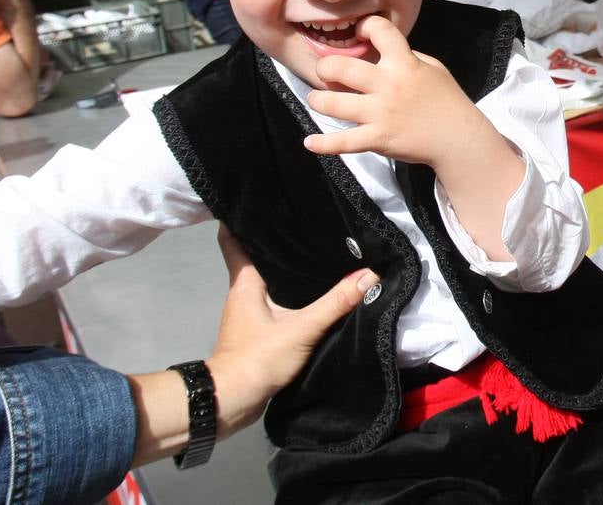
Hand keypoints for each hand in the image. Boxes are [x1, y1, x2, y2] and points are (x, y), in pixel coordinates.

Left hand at [205, 226, 375, 433]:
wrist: (233, 401)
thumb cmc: (257, 358)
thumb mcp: (302, 328)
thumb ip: (336, 302)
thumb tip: (369, 275)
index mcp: (245, 282)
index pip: (233, 240)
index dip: (241, 219)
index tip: (258, 201)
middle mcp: (242, 292)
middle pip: (253, 256)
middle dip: (272, 241)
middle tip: (299, 221)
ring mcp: (247, 312)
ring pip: (263, 279)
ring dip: (281, 267)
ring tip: (310, 250)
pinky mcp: (255, 330)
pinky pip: (271, 300)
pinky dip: (286, 292)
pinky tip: (308, 292)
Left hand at [304, 15, 484, 167]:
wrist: (458, 138)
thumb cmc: (447, 100)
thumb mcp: (433, 68)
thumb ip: (407, 56)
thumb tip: (382, 50)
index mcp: (405, 63)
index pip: (380, 30)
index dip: (365, 26)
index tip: (359, 32)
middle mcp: (389, 85)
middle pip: (342, 67)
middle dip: (325, 67)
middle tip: (325, 72)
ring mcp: (381, 113)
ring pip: (334, 104)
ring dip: (317, 100)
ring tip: (317, 100)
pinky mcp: (378, 139)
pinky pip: (344, 142)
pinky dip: (323, 144)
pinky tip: (310, 142)